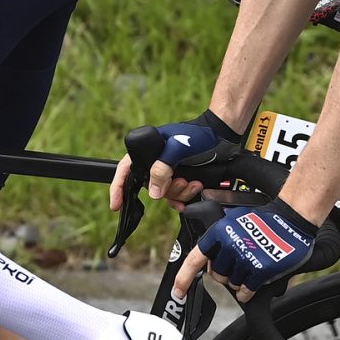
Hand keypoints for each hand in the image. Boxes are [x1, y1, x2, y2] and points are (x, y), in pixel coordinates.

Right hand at [109, 110, 245, 213]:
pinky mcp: (182, 177)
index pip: (126, 168)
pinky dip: (184, 196)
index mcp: (149, 149)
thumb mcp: (178, 148)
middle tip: (181, 181)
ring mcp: (170, 170)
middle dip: (166, 190)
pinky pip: (176, 196)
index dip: (118, 187)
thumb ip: (162, 168)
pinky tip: (194, 190)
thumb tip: (152, 193)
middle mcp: (157, 161)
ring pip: (165, 193)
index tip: (116, 205)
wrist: (223, 136)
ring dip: (179, 192)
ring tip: (192, 182)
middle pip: (150, 186)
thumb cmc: (200, 135)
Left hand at [183, 196, 339, 297]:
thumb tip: (206, 261)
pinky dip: (247, 291)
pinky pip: (246, 291)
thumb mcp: (233, 221)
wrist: (291, 218)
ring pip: (232, 283)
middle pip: (217, 275)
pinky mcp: (261, 269)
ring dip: (240, 280)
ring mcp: (246, 257)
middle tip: (240, 262)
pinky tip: (254, 283)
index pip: (195, 259)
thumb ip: (218, 239)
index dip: (184, 278)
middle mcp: (230, 245)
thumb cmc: (263, 221)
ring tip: (252, 264)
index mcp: (219, 232)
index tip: (178, 292)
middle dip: (225, 273)